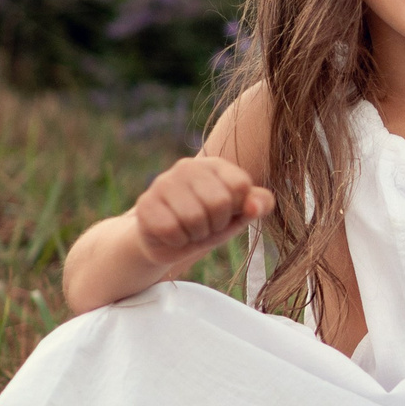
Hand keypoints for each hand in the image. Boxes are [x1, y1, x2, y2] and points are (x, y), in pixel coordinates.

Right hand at [132, 156, 273, 269]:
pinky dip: (177, 240)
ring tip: (191, 229)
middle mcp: (188, 167)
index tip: (228, 212)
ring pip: (193, 217)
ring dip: (197, 234)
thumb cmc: (210, 222)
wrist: (169, 240)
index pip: (240, 185)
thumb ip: (259, 204)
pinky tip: (173, 234)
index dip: (238, 208)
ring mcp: (162, 182)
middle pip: (219, 202)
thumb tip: (255, 207)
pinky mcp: (145, 203)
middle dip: (217, 224)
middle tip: (207, 224)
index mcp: (215, 165)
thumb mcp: (239, 214)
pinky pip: (170, 229)